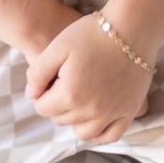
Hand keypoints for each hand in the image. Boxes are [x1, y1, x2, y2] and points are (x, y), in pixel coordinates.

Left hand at [25, 13, 152, 144]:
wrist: (131, 27)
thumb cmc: (92, 33)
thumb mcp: (57, 47)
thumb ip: (37, 73)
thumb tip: (32, 95)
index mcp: (70, 94)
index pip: (43, 108)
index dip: (43, 93)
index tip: (53, 78)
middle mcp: (91, 110)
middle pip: (61, 119)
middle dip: (58, 104)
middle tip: (67, 82)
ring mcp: (112, 114)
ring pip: (83, 132)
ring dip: (76, 119)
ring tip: (80, 98)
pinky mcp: (128, 111)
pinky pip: (110, 135)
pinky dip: (99, 132)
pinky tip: (95, 118)